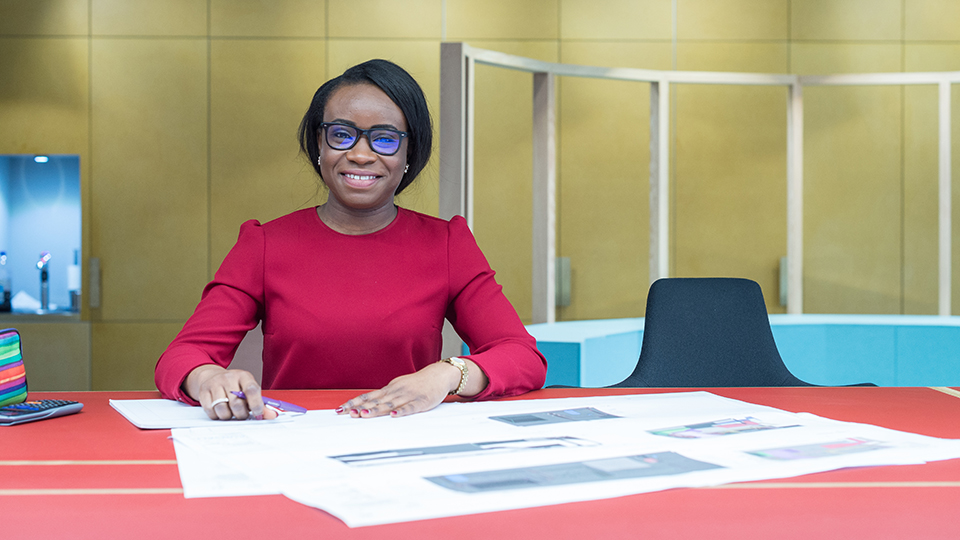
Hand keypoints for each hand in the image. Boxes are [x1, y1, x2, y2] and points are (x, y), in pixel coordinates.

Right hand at [183, 364, 278, 420]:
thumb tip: (273, 415)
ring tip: (231, 413)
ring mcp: (215, 383)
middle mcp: (229, 377)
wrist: (213, 377)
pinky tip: (220, 411)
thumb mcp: (249, 390)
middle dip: (241, 414)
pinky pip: (210, 410)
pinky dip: (216, 416)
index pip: (252, 390)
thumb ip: (261, 404)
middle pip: (236, 403)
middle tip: (242, 414)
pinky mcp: (204, 391)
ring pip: (222, 409)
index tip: (258, 414)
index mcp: (244, 376)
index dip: (256, 404)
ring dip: (228, 416)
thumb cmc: (235, 387)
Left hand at [337, 361, 460, 418]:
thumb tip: (366, 404)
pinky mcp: (421, 401)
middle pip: (376, 401)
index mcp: (389, 389)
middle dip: (361, 408)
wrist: (439, 375)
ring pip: (390, 404)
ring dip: (376, 410)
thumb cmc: (418, 383)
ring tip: (364, 415)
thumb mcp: (398, 386)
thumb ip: (384, 396)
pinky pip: (410, 407)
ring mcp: (408, 396)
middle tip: (348, 414)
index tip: (341, 409)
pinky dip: (402, 411)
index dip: (355, 403)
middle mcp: (396, 392)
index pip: (368, 396)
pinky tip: (395, 415)